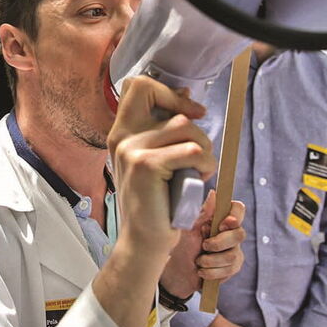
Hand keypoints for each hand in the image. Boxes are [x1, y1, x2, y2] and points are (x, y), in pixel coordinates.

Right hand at [106, 76, 215, 257]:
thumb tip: (185, 92)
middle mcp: (121, 136)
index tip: (190, 112)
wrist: (144, 240)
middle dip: (191, 120)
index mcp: (121, 132)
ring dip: (204, 149)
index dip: (168, 92)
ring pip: (185, 126)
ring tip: (196, 171)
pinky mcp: (147, 165)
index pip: (138, 85)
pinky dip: (205, 165)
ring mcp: (131, 149)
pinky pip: (192, 150)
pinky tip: (197, 181)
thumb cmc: (157, 201)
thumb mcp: (155, 159)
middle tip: (197, 149)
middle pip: (161, 97)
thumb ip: (163, 129)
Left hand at [161, 189, 245, 297]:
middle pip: (239, 234)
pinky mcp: (233, 266)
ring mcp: (234, 249)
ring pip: (233, 255)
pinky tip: (202, 271)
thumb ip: (203, 212)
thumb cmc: (182, 245)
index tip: (220, 226)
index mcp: (218, 217)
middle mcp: (230, 231)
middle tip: (204, 246)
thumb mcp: (188, 227)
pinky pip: (230, 269)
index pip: (238, 209)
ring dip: (211, 260)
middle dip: (219, 243)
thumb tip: (213, 193)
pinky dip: (213, 271)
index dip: (235, 216)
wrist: (177, 272)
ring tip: (199, 261)